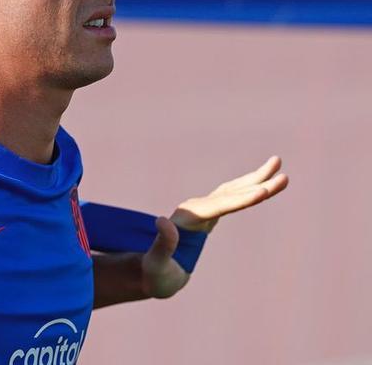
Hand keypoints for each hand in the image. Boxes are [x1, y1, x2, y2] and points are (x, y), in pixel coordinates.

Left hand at [140, 157, 288, 297]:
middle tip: (285, 176)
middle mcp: (194, 208)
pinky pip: (232, 197)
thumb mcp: (156, 263)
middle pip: (231, 194)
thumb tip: (162, 221)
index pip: (219, 206)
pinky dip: (248, 188)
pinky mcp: (208, 213)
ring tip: (278, 164)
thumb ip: (162, 243)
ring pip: (233, 190)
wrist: (150, 272)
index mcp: (187, 218)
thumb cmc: (154, 272)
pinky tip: (262, 181)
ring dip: (256, 179)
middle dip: (258, 185)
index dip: (242, 199)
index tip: (262, 191)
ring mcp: (201, 209)